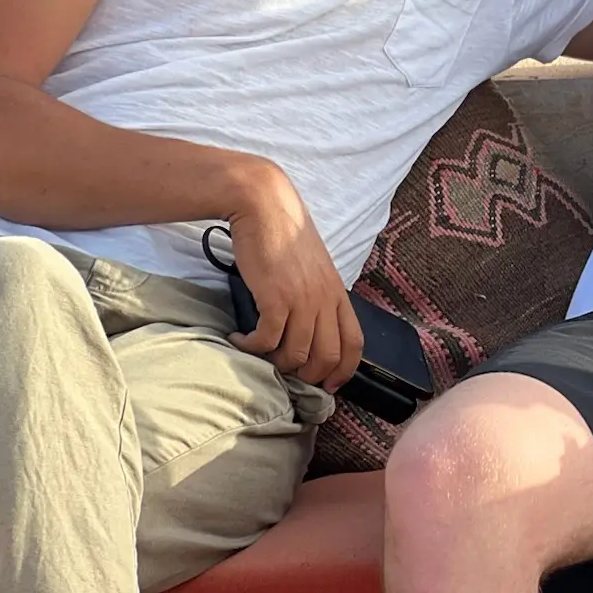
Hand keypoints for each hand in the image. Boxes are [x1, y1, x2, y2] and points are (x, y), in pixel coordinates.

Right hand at [225, 165, 362, 390]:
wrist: (265, 206)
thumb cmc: (284, 234)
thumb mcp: (313, 267)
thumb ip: (317, 294)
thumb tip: (310, 325)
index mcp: (337, 292)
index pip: (354, 343)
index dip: (344, 370)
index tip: (328, 386)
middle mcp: (325, 299)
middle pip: (327, 357)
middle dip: (307, 377)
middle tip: (284, 374)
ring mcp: (303, 299)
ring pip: (297, 355)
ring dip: (274, 363)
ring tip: (257, 353)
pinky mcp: (276, 297)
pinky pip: (267, 341)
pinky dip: (251, 348)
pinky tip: (238, 339)